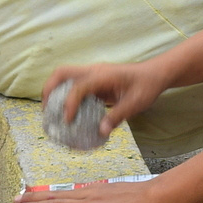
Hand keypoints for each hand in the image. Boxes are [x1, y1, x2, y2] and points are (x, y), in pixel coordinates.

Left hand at [15, 177, 167, 202]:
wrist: (154, 196)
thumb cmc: (140, 198)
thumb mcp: (116, 197)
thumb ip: (102, 201)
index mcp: (92, 192)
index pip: (63, 193)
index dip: (44, 194)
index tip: (27, 195)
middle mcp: (89, 195)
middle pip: (57, 197)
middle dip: (35, 199)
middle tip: (15, 200)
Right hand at [42, 63, 167, 138]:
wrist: (155, 74)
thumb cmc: (147, 86)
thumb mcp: (136, 104)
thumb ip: (118, 116)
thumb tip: (101, 132)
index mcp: (104, 75)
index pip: (79, 86)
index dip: (69, 103)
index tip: (67, 120)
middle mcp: (94, 71)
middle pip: (62, 73)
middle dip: (49, 90)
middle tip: (46, 111)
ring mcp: (93, 74)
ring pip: (65, 77)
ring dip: (54, 92)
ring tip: (50, 113)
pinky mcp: (94, 81)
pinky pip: (73, 85)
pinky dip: (65, 96)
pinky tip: (67, 113)